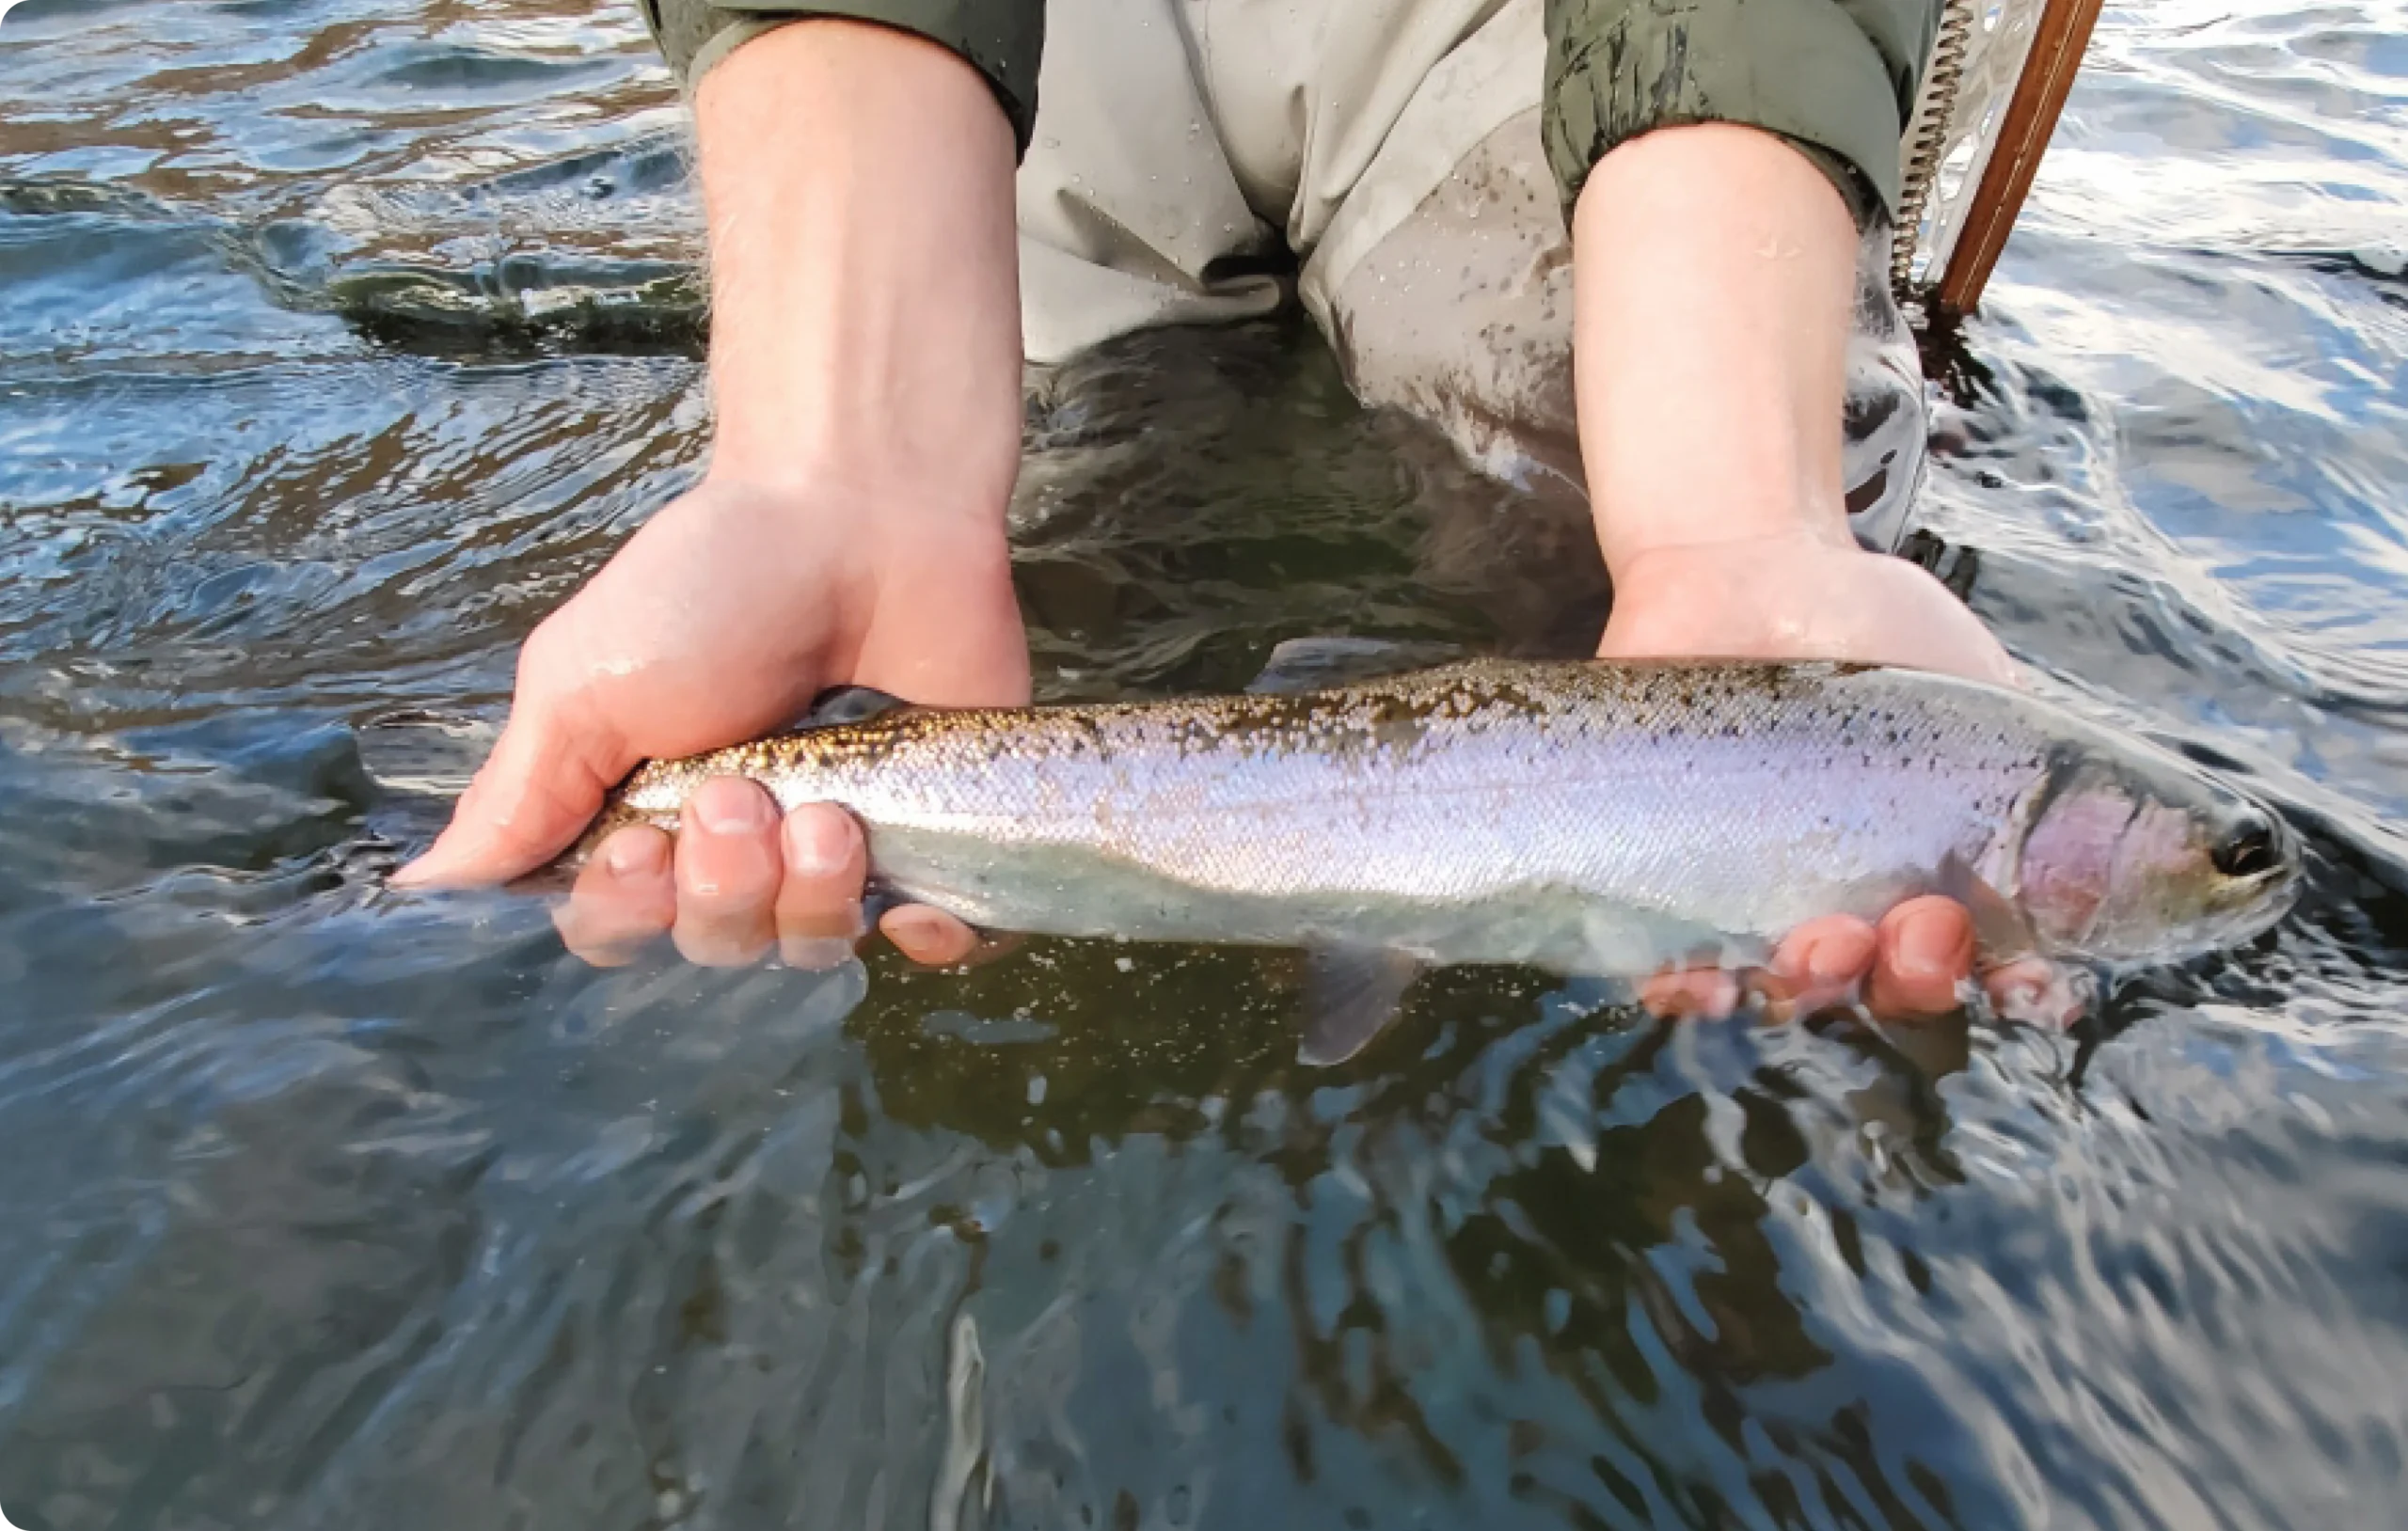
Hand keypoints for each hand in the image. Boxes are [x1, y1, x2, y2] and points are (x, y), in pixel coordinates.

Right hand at [393, 478, 1027, 968]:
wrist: (864, 513)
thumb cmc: (714, 585)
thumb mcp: (583, 681)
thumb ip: (516, 797)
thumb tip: (418, 896)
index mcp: (645, 819)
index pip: (615, 933)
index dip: (628, 914)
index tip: (641, 844)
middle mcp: (739, 851)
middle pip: (714, 950)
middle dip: (724, 887)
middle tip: (742, 791)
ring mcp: (843, 852)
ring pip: (815, 952)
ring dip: (812, 894)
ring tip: (832, 809)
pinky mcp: (940, 840)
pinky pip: (939, 948)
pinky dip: (929, 939)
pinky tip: (914, 900)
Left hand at [1599, 531, 2064, 1023]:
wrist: (1749, 564)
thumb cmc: (1875, 629)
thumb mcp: (1978, 689)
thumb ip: (2044, 767)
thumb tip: (2169, 831)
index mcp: (1934, 874)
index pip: (1983, 963)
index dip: (2013, 989)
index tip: (2030, 980)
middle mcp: (1852, 905)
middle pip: (1887, 990)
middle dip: (1912, 979)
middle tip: (1917, 929)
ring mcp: (1756, 900)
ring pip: (1788, 988)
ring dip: (1815, 986)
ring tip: (1823, 944)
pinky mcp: (1661, 880)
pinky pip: (1669, 967)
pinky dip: (1687, 991)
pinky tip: (1699, 984)